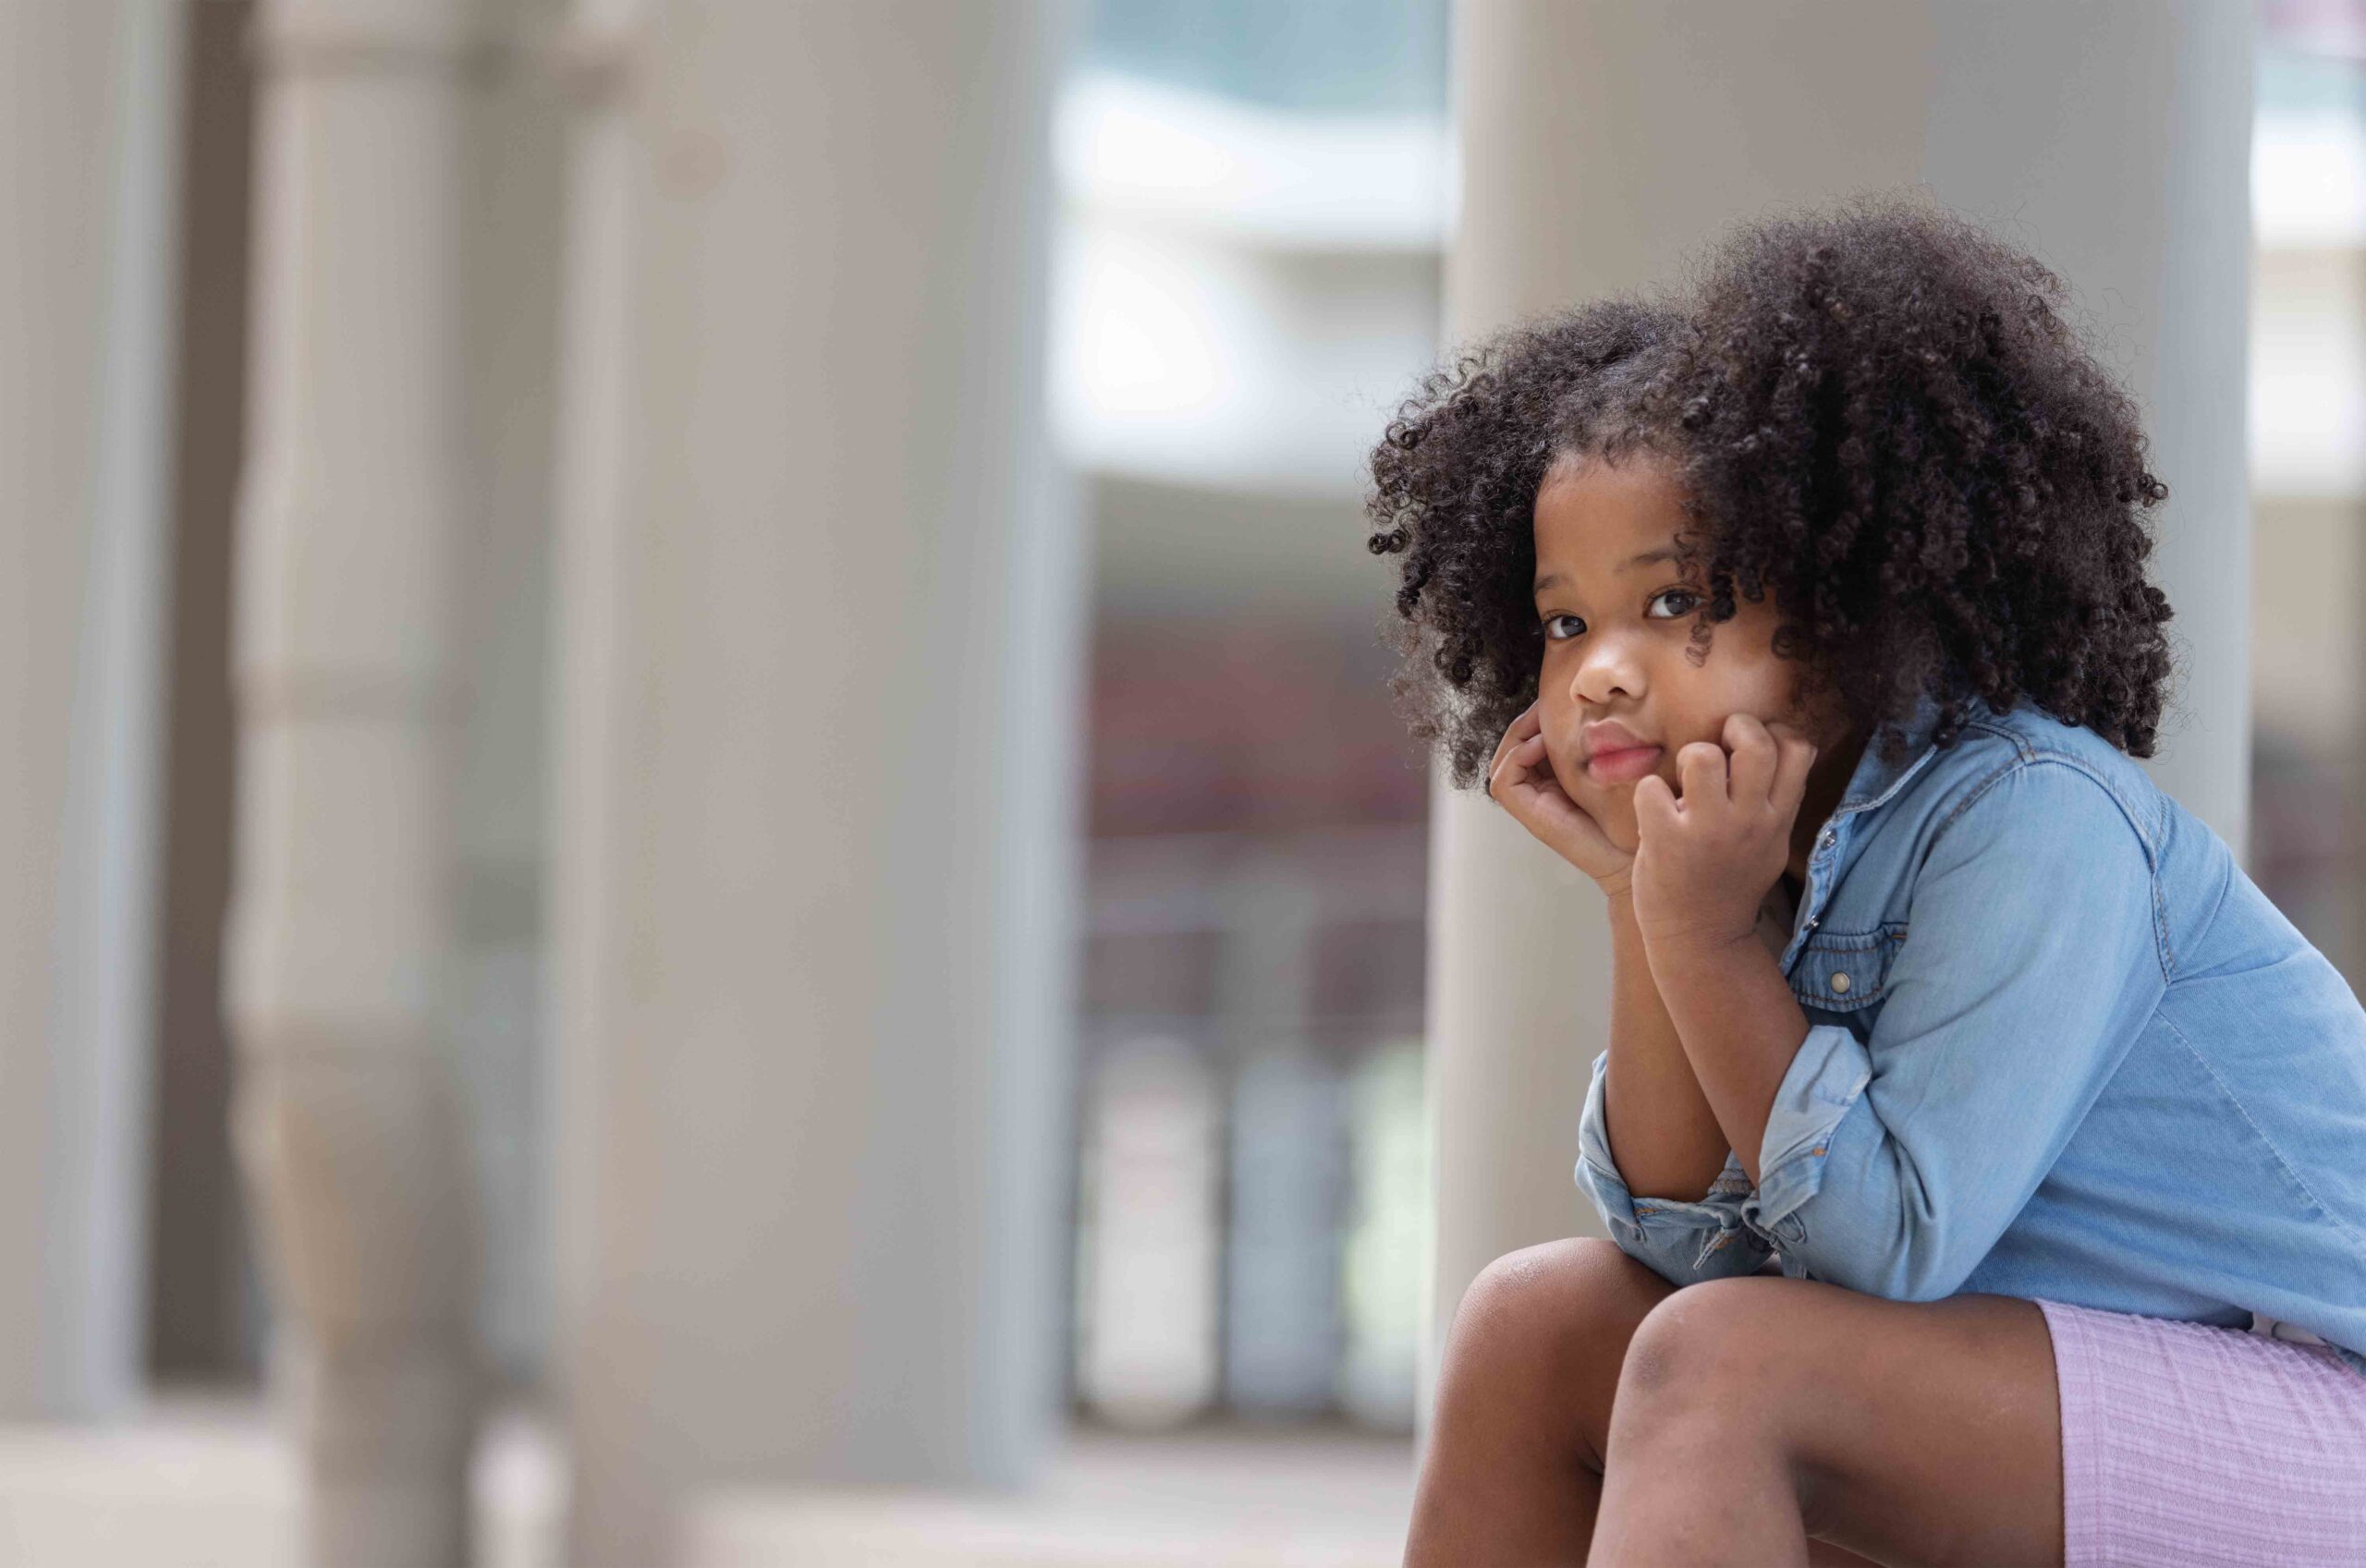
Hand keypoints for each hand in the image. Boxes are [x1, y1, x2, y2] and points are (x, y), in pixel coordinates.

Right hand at [1486, 701, 1634, 894]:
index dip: (1536, 719)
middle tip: (1545, 704)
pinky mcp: (1528, 814)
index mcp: (1554, 779)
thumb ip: (1596, 746)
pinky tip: (1543, 746)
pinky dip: (1518, 757)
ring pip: (1503, 761)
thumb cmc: (1630, 814)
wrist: (1634, 854)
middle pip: (1512, 747)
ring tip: (1544, 722)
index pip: (1531, 740)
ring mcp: (1531, 803)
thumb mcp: (1612, 768)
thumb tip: (1594, 709)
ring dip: (1518, 736)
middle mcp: (1537, 790)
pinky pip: (1503, 780)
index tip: (1557, 701)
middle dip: (1525, 722)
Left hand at [1629, 713, 1817, 955]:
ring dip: (1687, 759)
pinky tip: (1655, 814)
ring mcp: (1708, 831)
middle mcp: (1749, 821)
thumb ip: (1780, 799)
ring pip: (1701, 756)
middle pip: (1755, 742)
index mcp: (1777, 818)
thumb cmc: (1731, 883)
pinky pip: (1651, 787)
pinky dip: (1648, 793)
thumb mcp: (1771, 843)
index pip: (1798, 748)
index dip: (1773, 732)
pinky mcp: (1666, 841)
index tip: (1749, 749)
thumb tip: (1793, 744)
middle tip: (1717, 749)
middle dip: (1732, 728)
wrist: (1702, 939)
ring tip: (1684, 785)